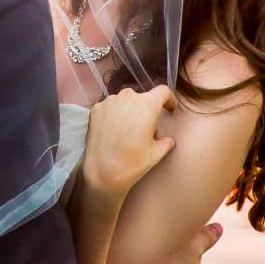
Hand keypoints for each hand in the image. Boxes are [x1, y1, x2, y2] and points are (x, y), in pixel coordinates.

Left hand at [82, 84, 175, 200]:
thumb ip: (166, 142)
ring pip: (125, 101)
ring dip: (129, 111)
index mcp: (147, 105)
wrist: (102, 171)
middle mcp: (128, 97)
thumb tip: (167, 140)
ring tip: (127, 131)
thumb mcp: (156, 153)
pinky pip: (110, 107)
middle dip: (146, 110)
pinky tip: (113, 131)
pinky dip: (114, 115)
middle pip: (142, 98)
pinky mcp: (96, 109)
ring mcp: (109, 102)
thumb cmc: (132, 162)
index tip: (168, 108)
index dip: (168, 99)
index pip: (163, 91)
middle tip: (145, 128)